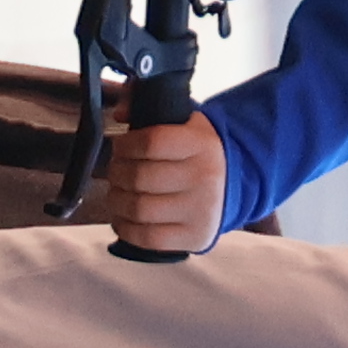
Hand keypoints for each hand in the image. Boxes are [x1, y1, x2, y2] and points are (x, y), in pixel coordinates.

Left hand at [94, 116, 226, 255]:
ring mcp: (200, 210)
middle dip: (117, 173)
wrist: (232, 188)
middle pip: (140, 177)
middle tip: (115, 171)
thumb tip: (120, 113)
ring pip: (139, 209)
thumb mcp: (185, 124)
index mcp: (200, 144)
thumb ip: (150, 109)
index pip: (151, 142)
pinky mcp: (194, 237)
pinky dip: (126, 228)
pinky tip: (123, 218)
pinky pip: (147, 238)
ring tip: (117, 194)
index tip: (120, 147)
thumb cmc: (197, 154)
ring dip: (117, 201)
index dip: (125, 145)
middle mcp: (204, 177)